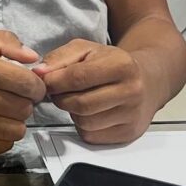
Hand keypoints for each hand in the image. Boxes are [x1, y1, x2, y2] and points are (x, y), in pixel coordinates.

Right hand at [0, 27, 46, 155]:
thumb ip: (5, 41)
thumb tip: (32, 57)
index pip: (24, 81)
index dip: (35, 85)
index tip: (31, 86)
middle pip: (23, 107)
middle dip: (27, 103)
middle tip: (17, 98)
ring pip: (16, 129)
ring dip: (17, 121)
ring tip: (6, 112)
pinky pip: (3, 145)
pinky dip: (4, 136)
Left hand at [34, 39, 159, 144]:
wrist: (147, 81)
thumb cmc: (112, 64)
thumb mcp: (86, 49)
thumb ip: (59, 58)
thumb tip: (39, 73)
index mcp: (122, 65)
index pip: (78, 77)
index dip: (55, 81)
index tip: (45, 80)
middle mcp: (131, 91)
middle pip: (80, 104)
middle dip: (60, 98)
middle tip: (58, 91)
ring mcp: (131, 115)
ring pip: (84, 122)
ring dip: (71, 112)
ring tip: (76, 99)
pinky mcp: (127, 133)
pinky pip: (91, 136)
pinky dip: (82, 126)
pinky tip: (89, 112)